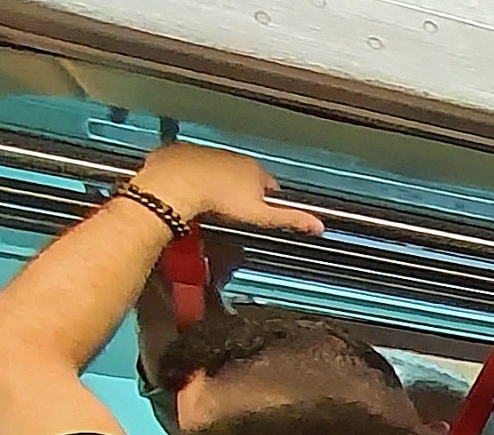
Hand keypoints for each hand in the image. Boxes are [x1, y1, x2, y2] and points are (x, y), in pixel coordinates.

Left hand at [131, 142, 322, 235]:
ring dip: (215, 182)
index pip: (269, 185)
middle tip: (232, 211)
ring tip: (209, 203)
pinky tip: (188, 190)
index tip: (260, 212)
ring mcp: (206, 153)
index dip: (266, 201)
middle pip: (242, 175)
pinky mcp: (182, 153)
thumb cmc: (216, 199)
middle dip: (239, 190)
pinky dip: (190, 175)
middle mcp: (231, 156)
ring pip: (216, 168)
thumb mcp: (260, 216)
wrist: (176, 185)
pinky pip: (189, 164)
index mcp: (254, 169)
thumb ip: (289, 219)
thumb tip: (317, 224)